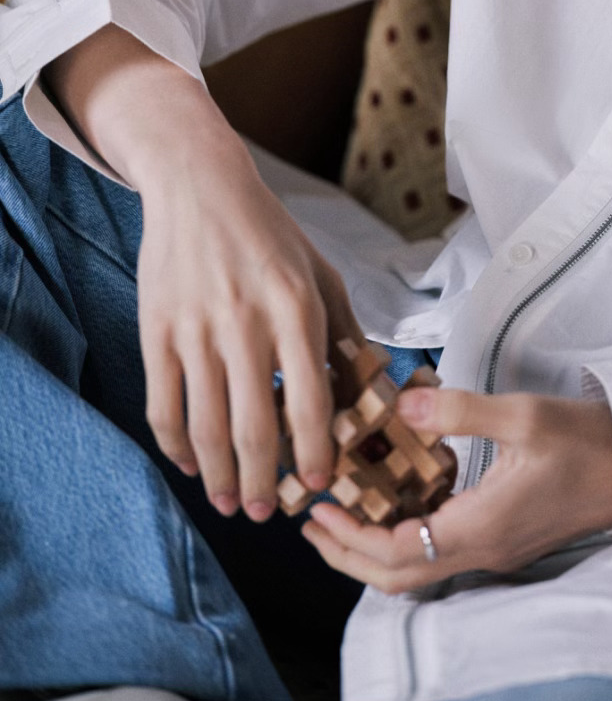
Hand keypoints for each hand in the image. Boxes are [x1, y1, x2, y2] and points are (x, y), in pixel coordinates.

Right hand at [47, 24, 365, 520]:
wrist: (199, 187)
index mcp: (295, 307)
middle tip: (265, 513)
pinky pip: (164, 406)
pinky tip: (190, 465)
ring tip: (229, 502)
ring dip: (217, 476)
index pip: (309, 398)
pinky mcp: (156, 332)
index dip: (315, 451)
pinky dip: (176, 446)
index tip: (319, 484)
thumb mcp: (321, 272)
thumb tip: (365, 392)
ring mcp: (196, 330)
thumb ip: (343, 332)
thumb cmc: (270, 233)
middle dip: (262, 482)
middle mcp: (245, 322)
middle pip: (254, 426)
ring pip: (206, 426)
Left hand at [301, 385, 611, 593]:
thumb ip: (460, 411)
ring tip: (344, 513)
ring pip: (419, 570)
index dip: (351, 538)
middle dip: (348, 556)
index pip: (398, 553)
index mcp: (482, 527)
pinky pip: (441, 552)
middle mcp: (484, 549)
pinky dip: (406, 536)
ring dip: (373, 550)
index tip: (320, 511)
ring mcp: (495, 548)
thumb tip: (403, 405)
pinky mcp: (505, 537)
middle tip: (314, 523)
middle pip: (399, 577)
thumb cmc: (588, 443)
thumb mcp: (524, 415)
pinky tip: (398, 502)